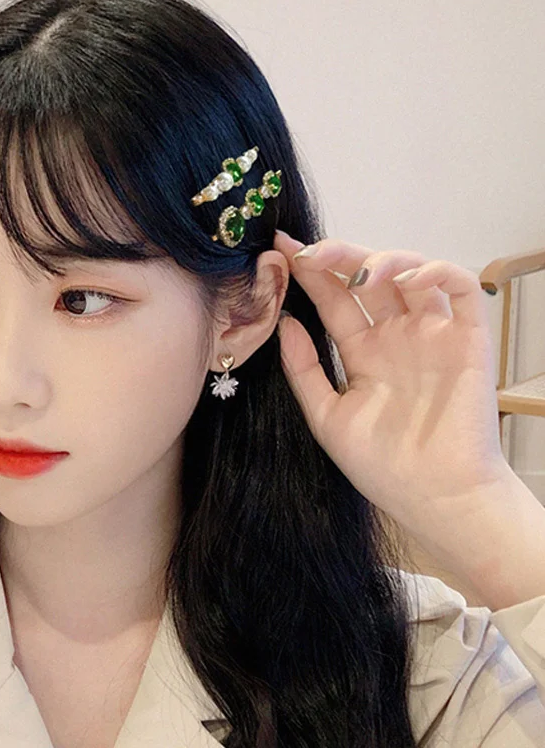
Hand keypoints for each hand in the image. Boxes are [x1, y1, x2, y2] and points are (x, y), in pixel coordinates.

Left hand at [273, 229, 510, 537]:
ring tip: (355, 271)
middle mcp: (396, 335)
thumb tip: (284, 322)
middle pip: (367, 278)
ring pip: (410, 273)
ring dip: (382, 259)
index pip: (333, 299)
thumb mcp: (326, 416)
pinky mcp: (468, 338)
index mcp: (363, 352)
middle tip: (307, 251)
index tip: (281, 253)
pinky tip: (405, 278)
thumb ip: (303, 369)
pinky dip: (435, 271)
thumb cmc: (381, 465)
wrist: (435, 498)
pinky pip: (459, 289)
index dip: (310, 274)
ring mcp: (432, 333)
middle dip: (337, 256)